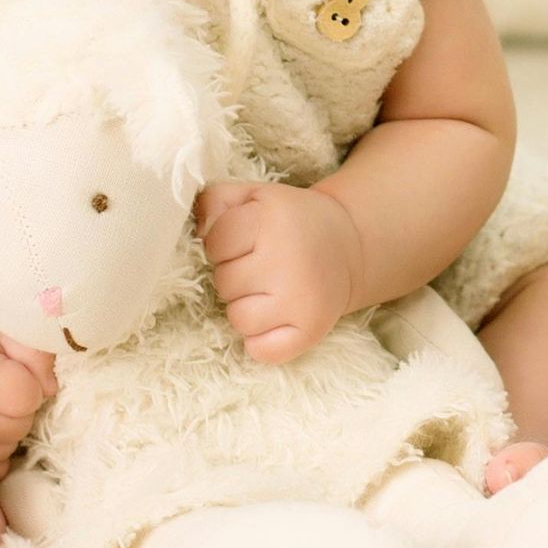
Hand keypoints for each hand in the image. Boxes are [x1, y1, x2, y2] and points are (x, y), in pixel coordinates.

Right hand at [0, 300, 55, 485]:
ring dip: (7, 430)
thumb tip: (50, 390)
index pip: (28, 399)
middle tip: (1, 385)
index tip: (15, 371)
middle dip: (20, 408)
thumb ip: (34, 350)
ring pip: (6, 451)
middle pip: (19, 428)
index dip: (31, 384)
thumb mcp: (0, 324)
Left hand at [197, 180, 362, 363]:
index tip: (245, 241)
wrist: (351, 244)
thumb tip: (196, 228)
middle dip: (235, 274)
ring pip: (238, 319)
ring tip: (268, 290)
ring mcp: (300, 299)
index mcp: (273, 219)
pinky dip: (261, 341)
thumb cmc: (291, 220)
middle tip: (261, 264)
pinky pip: (260, 351)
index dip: (223, 243)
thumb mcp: (256, 196)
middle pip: (225, 282)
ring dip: (246, 307)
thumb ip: (217, 200)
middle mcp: (288, 259)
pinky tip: (275, 318)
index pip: (216, 242)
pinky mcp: (310, 331)